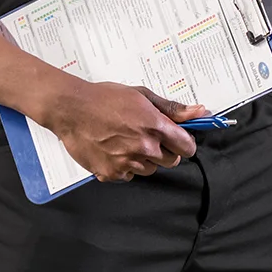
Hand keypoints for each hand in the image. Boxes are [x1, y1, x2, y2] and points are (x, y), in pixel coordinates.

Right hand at [45, 81, 207, 182]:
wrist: (72, 109)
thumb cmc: (105, 98)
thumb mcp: (141, 95)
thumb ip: (172, 108)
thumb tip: (199, 112)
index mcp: (154, 126)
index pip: (186, 146)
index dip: (184, 142)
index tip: (178, 138)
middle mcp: (143, 147)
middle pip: (171, 161)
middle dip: (165, 149)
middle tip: (148, 134)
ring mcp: (127, 163)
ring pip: (150, 169)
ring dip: (145, 158)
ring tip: (128, 140)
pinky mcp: (112, 174)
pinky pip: (129, 175)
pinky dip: (125, 166)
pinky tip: (115, 149)